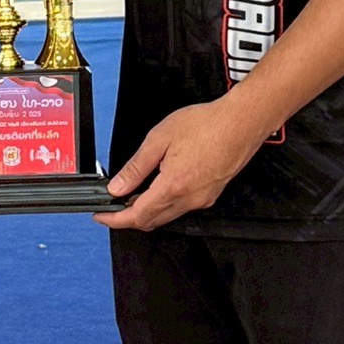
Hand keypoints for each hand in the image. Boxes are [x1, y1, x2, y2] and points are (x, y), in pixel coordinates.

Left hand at [100, 95, 267, 231]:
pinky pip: (181, 208)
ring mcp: (202, 200)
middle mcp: (189, 199)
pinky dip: (164, 204)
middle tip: (112, 206)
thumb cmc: (207, 125)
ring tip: (132, 193)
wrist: (241, 122)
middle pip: (151, 221)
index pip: (137, 216)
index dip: (115, 220)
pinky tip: (158, 188)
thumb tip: (117, 187)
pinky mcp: (210, 195)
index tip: (101, 216)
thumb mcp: (159, 139)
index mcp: (173, 186)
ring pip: (166, 216)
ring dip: (146, 210)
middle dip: (127, 217)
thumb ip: (136, 167)